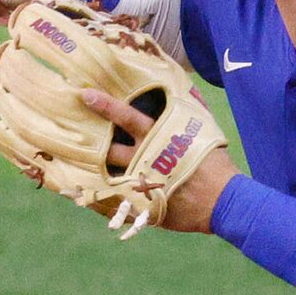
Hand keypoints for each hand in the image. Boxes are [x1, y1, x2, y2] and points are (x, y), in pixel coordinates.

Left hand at [77, 88, 237, 233]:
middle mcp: (144, 160)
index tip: (86, 95)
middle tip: (70, 135)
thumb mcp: (206, 131)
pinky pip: (117, 205)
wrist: (225, 202)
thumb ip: (192, 111)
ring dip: (91, 173)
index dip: (106, 105)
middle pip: (109, 150)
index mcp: (157, 140)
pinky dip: (102, 204)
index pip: (127, 117)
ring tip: (71, 170)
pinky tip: (87, 201)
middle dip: (90, 143)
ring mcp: (142, 185)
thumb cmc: (216, 165)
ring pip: (108, 178)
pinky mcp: (144, 206)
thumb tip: (186, 88)